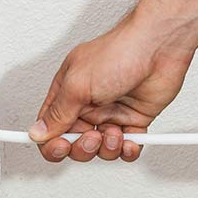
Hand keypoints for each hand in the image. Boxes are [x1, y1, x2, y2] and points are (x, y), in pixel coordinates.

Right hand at [29, 19, 193, 162]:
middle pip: (74, 142)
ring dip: (107, 148)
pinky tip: (129, 140)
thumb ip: (58, 113)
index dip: (52, 143)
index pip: (50, 127)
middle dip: (82, 147)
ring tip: (115, 133)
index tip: (60, 147)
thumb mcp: (78, 84)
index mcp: (68, 92)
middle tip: (92, 137)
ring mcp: (111, 113)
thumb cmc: (119, 52)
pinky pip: (126, 147)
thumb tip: (38, 132)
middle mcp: (88, 104)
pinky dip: (128, 150)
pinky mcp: (134, 119)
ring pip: (101, 149)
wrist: (159, 47)